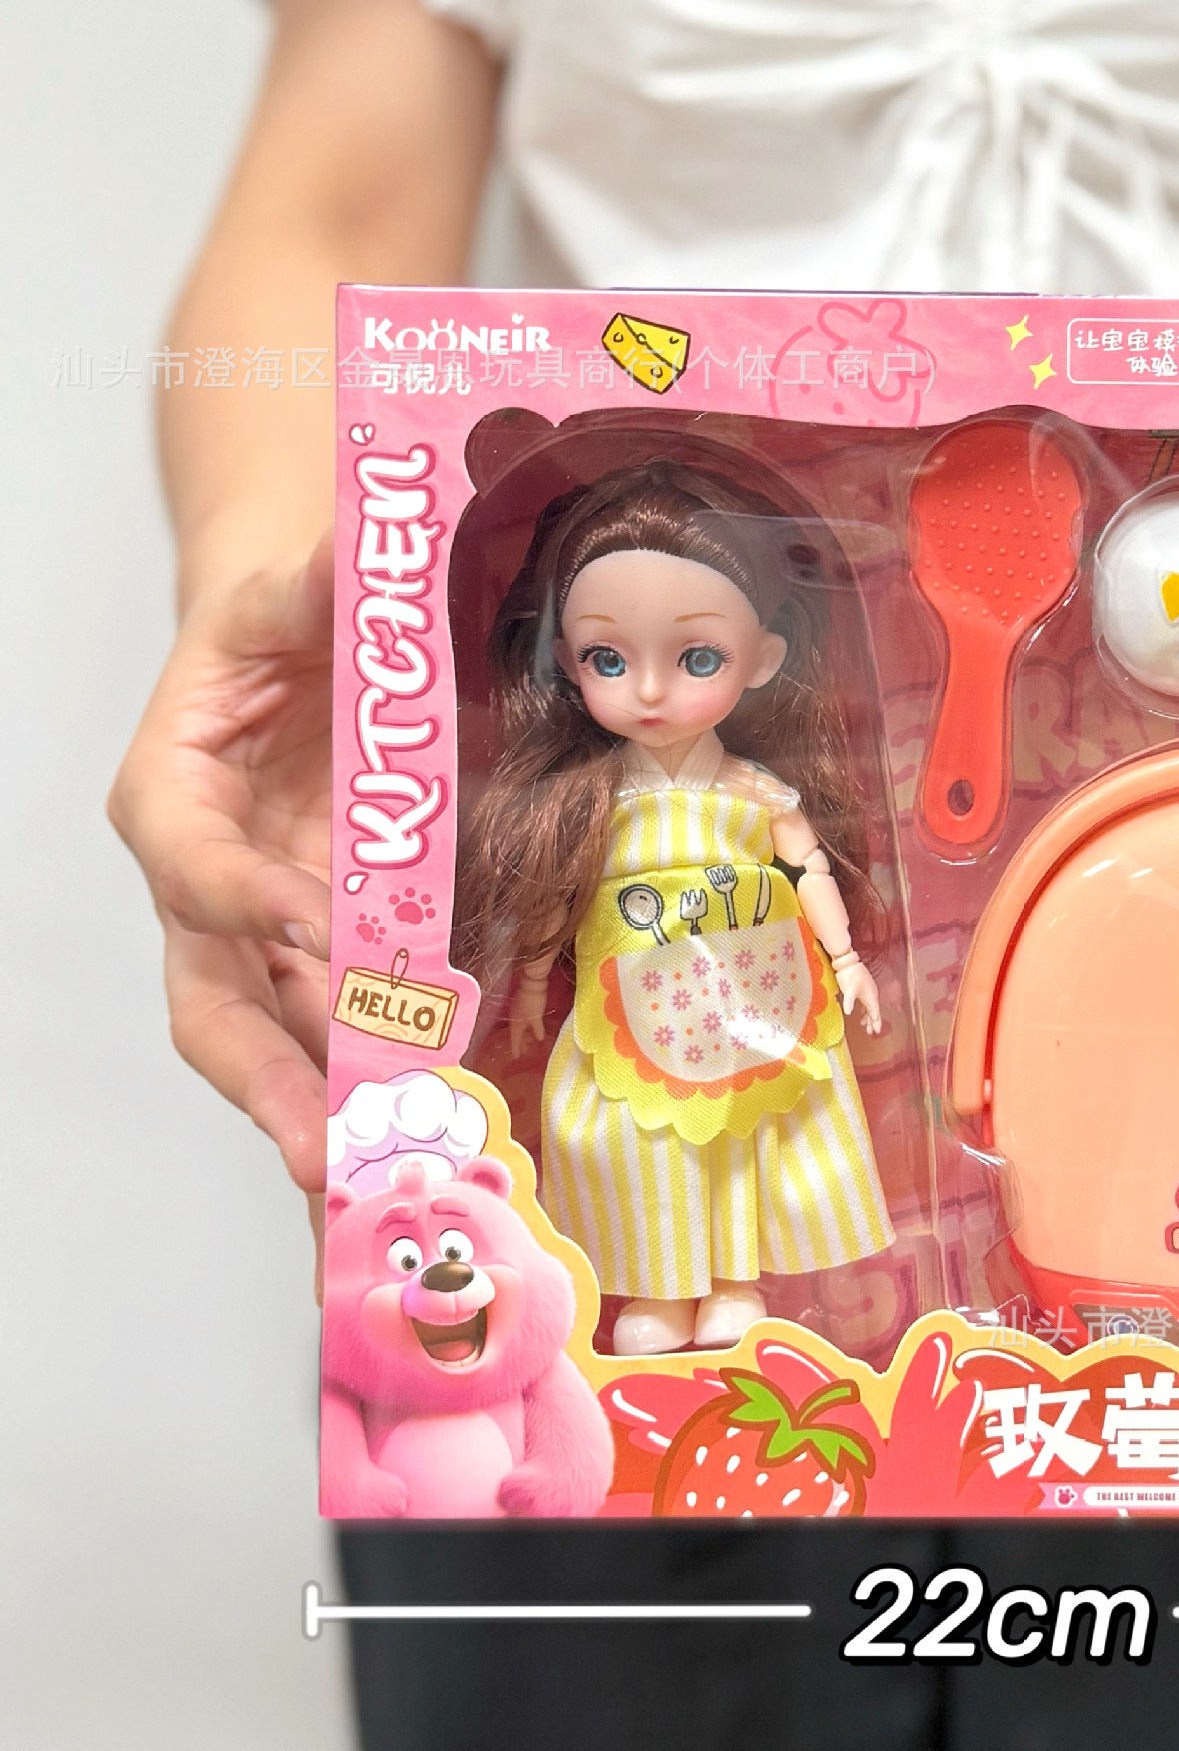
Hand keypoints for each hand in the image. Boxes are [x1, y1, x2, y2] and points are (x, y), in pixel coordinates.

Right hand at [109, 538, 332, 1222]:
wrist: (303, 651)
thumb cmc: (280, 625)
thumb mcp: (289, 590)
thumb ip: (314, 584)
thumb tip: (351, 550)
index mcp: (174, 795)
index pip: (193, 864)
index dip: (249, 901)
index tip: (318, 933)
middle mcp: (211, 886)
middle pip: (213, 1002)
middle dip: (267, 1082)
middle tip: (329, 1149)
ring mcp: (271, 935)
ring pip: (278, 1047)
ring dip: (329, 1122)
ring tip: (383, 1201)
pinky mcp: (331, 955)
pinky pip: (346, 1038)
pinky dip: (382, 1096)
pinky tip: (431, 1156)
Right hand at [508, 973, 549, 1056]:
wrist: (532, 982)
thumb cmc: (533, 1001)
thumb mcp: (536, 1018)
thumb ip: (537, 1030)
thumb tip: (539, 1040)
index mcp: (515, 1024)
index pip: (514, 1040)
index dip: (516, 1048)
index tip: (515, 1057)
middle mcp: (514, 1019)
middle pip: (517, 1035)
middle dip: (521, 1043)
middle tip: (524, 1052)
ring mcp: (518, 1012)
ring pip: (521, 1028)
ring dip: (525, 1036)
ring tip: (530, 1043)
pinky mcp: (523, 1006)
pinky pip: (524, 1022)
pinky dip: (528, 1028)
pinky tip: (533, 1029)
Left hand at [837, 960, 883, 1034]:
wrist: (848, 962)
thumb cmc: (850, 975)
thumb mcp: (848, 990)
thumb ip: (849, 1002)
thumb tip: (848, 1013)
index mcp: (871, 996)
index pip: (875, 1012)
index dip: (876, 1022)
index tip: (876, 1031)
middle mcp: (872, 995)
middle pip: (874, 1011)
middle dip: (873, 1022)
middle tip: (871, 1032)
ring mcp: (868, 992)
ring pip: (870, 1007)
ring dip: (868, 1017)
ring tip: (865, 1026)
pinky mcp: (863, 989)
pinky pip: (867, 1003)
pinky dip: (865, 1010)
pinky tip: (861, 1014)